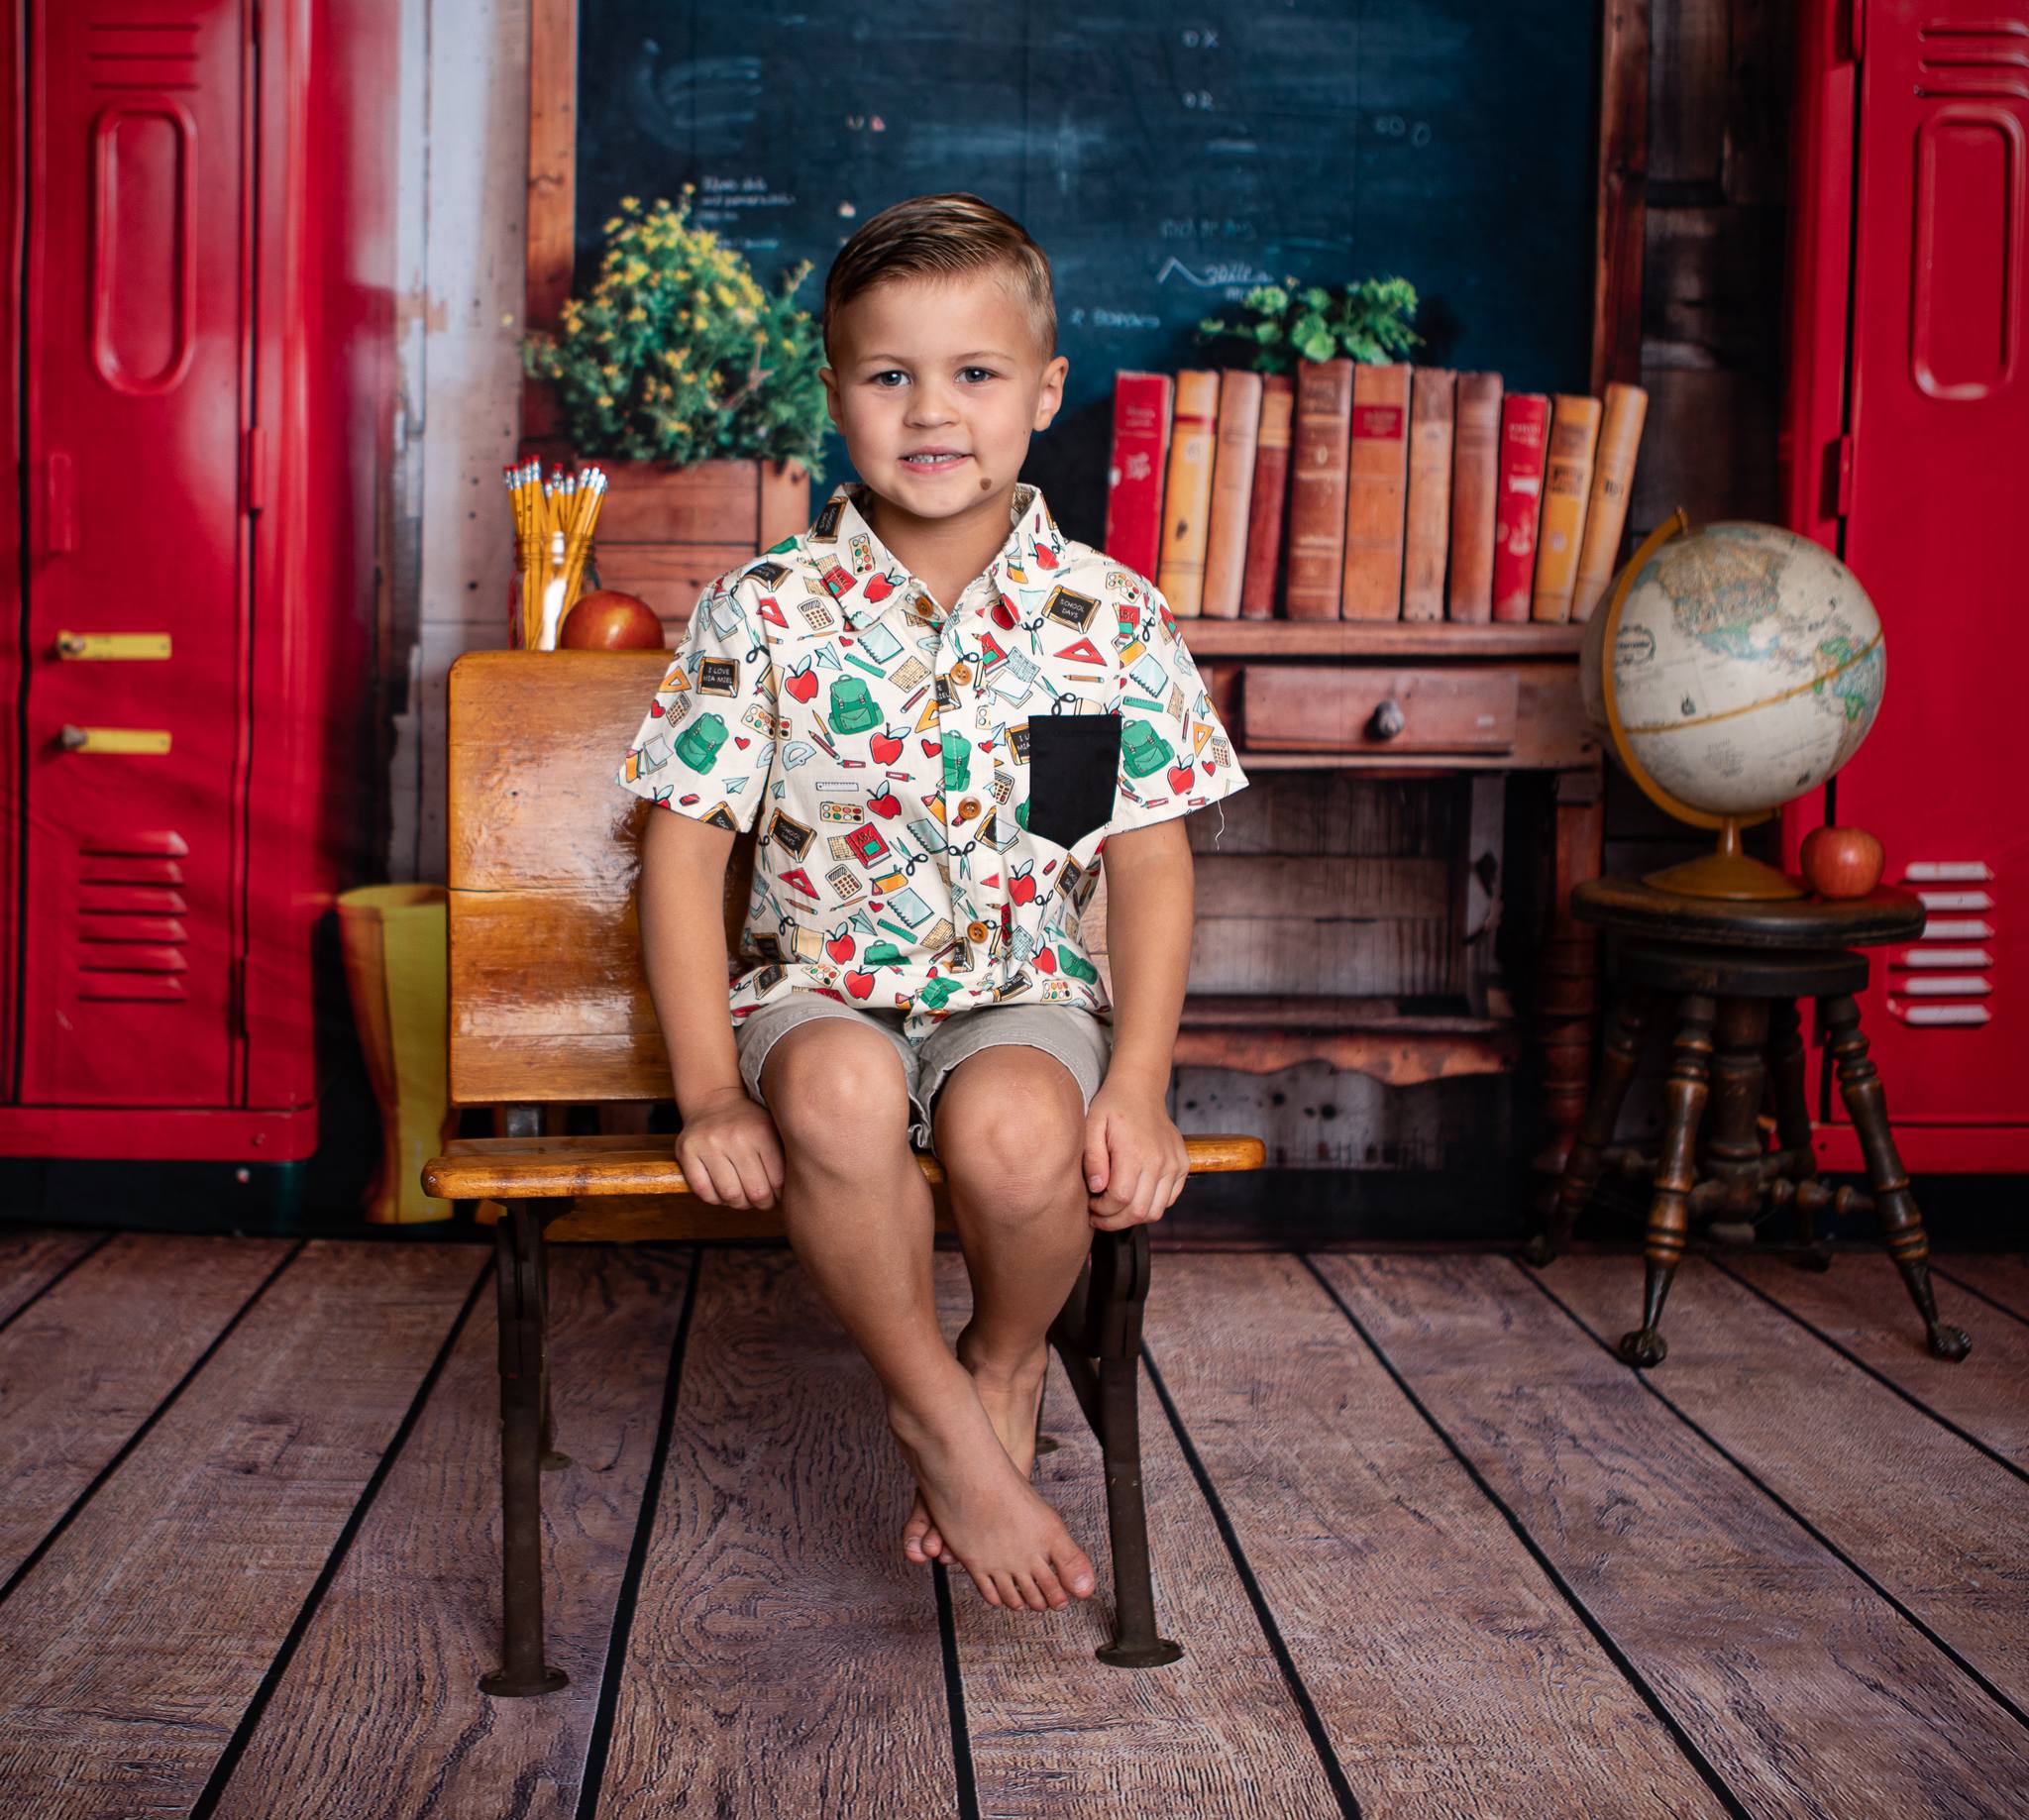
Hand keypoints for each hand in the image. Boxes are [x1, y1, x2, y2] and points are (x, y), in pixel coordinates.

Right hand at [674, 1085, 783, 1209]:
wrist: (713, 1101)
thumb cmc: (749, 1123)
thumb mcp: (772, 1130)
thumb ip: (785, 1158)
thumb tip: (796, 1195)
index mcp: (761, 1132)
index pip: (778, 1181)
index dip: (780, 1195)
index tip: (778, 1195)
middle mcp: (735, 1137)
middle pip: (756, 1192)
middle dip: (762, 1203)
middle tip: (762, 1201)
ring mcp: (709, 1144)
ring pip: (730, 1195)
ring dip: (739, 1203)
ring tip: (744, 1197)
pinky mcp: (686, 1151)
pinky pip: (704, 1192)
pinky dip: (716, 1199)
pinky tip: (723, 1192)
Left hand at [1082, 1081, 1189, 1230]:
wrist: (1141, 1089)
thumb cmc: (1112, 1106)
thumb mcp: (1092, 1126)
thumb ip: (1093, 1158)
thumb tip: (1097, 1187)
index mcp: (1135, 1152)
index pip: (1120, 1199)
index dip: (1102, 1210)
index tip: (1091, 1205)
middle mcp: (1159, 1161)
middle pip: (1139, 1211)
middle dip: (1114, 1221)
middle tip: (1098, 1215)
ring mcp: (1174, 1164)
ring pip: (1156, 1211)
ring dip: (1133, 1218)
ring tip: (1115, 1209)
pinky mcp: (1182, 1165)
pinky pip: (1168, 1199)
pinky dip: (1151, 1206)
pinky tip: (1134, 1197)